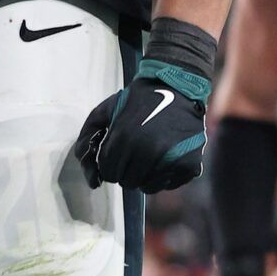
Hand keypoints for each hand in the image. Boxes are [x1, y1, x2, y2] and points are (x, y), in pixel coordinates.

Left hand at [76, 59, 208, 192]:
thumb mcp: (106, 109)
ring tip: (146, 156)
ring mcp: (170, 159)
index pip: (108, 171)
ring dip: (141, 176)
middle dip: (124, 171)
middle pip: (125, 181)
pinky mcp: (188, 165)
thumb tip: (90, 178)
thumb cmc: (139, 100)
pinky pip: (165, 186)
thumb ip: (87, 136)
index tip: (115, 155)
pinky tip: (162, 158)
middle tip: (132, 154)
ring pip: (145, 187)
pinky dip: (160, 177)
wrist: (178, 88)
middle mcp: (148, 150)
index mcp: (125, 136)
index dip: (108, 165)